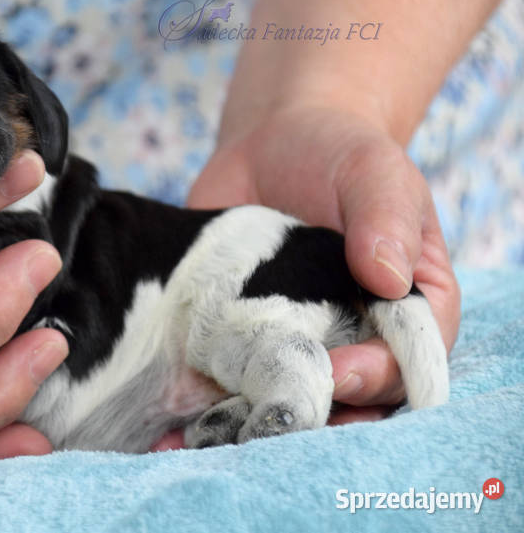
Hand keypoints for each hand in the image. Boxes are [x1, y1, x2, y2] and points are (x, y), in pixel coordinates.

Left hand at [187, 106, 459, 421]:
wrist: (273, 142)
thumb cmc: (340, 153)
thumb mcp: (374, 170)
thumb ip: (385, 217)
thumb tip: (388, 277)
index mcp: (407, 312)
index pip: (406, 366)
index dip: (378, 380)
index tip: (339, 374)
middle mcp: (354, 338)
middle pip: (344, 401)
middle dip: (310, 416)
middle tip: (271, 418)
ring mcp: (292, 341)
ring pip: (279, 401)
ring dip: (250, 426)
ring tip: (213, 437)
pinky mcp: (237, 337)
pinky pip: (226, 382)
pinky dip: (202, 407)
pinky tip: (172, 425)